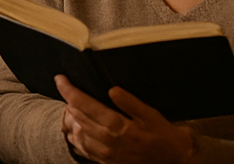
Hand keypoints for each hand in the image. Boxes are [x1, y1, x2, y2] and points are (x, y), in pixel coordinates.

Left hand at [56, 75, 195, 163]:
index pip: (82, 104)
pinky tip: (76, 127)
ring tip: (70, 105)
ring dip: (70, 117)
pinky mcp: (106, 162)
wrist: (173, 160)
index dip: (68, 90)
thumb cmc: (163, 135)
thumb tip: (112, 90)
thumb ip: (129, 102)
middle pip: (77, 116)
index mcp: (117, 126)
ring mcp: (105, 154)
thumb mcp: (150, 114)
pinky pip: (83, 149)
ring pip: (76, 133)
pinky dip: (75, 136)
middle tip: (66, 87)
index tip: (60, 78)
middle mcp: (107, 141)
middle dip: (68, 99)